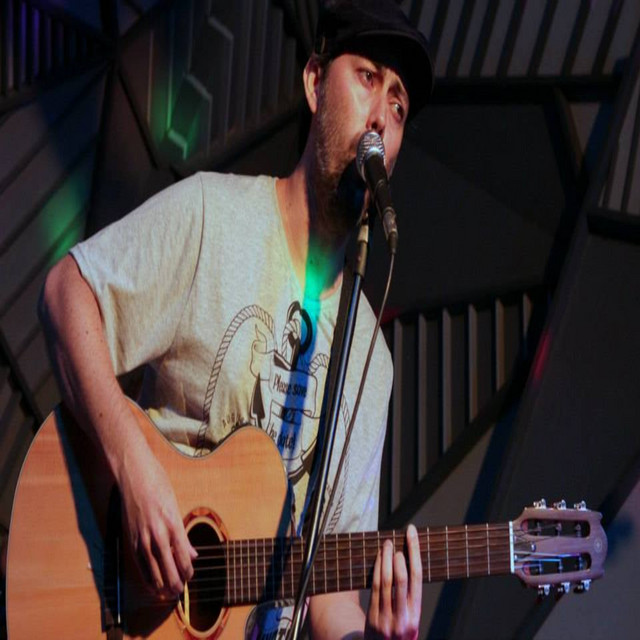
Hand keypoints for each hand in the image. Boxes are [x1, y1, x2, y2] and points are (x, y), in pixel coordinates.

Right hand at [118, 445, 196, 598]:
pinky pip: (139, 565)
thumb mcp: (175, 506)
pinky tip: (151, 584)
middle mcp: (157, 534)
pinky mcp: (131, 539)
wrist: (134, 473)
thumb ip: (182, 534)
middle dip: (175, 583)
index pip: (182, 557)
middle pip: (168, 569)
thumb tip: (192, 554)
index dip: (187, 571)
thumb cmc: (157, 485)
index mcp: (172, 524)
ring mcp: (142, 538)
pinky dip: (146, 577)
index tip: (190, 577)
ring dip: (161, 585)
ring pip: (153, 571)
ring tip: (168, 593)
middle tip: (180, 591)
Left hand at [365, 524, 421, 638]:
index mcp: (416, 615)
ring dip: (387, 558)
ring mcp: (388, 618)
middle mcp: (404, 617)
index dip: (415, 552)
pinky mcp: (373, 618)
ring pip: (387, 580)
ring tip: (387, 544)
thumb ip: (409, 599)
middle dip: (401, 553)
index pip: (417, 577)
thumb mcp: (409, 620)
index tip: (412, 533)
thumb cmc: (397, 633)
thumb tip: (408, 563)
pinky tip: (378, 559)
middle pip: (403, 577)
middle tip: (398, 538)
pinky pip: (375, 588)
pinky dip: (377, 570)